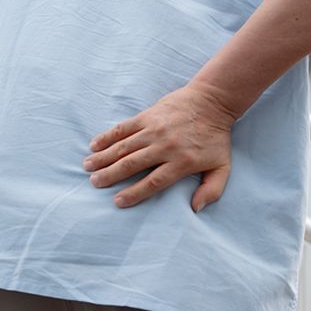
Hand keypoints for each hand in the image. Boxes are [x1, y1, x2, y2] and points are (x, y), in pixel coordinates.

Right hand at [85, 83, 235, 211]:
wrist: (213, 102)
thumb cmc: (216, 138)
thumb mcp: (222, 167)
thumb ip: (212, 190)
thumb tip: (196, 209)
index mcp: (182, 162)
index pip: (153, 182)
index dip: (134, 193)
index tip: (117, 201)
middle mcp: (165, 146)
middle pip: (132, 164)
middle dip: (110, 175)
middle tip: (95, 183)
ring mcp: (154, 129)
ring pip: (123, 147)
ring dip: (104, 157)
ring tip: (88, 167)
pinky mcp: (148, 115)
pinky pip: (124, 128)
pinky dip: (107, 136)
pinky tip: (94, 145)